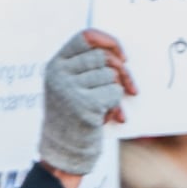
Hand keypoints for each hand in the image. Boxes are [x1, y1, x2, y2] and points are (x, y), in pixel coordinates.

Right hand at [37, 26, 133, 182]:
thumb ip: (89, 68)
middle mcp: (58, 74)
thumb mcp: (73, 86)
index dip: (108, 41)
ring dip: (116, 93)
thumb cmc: (75, 116)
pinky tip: (108, 118)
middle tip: (131, 88)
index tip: (123, 56)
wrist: (65, 151)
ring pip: (110, 76)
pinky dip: (117, 106)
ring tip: (107, 109)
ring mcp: (68, 89)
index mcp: (55, 65)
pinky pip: (114, 93)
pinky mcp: (83, 105)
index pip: (85, 37)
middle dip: (122, 72)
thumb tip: (121, 56)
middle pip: (103, 57)